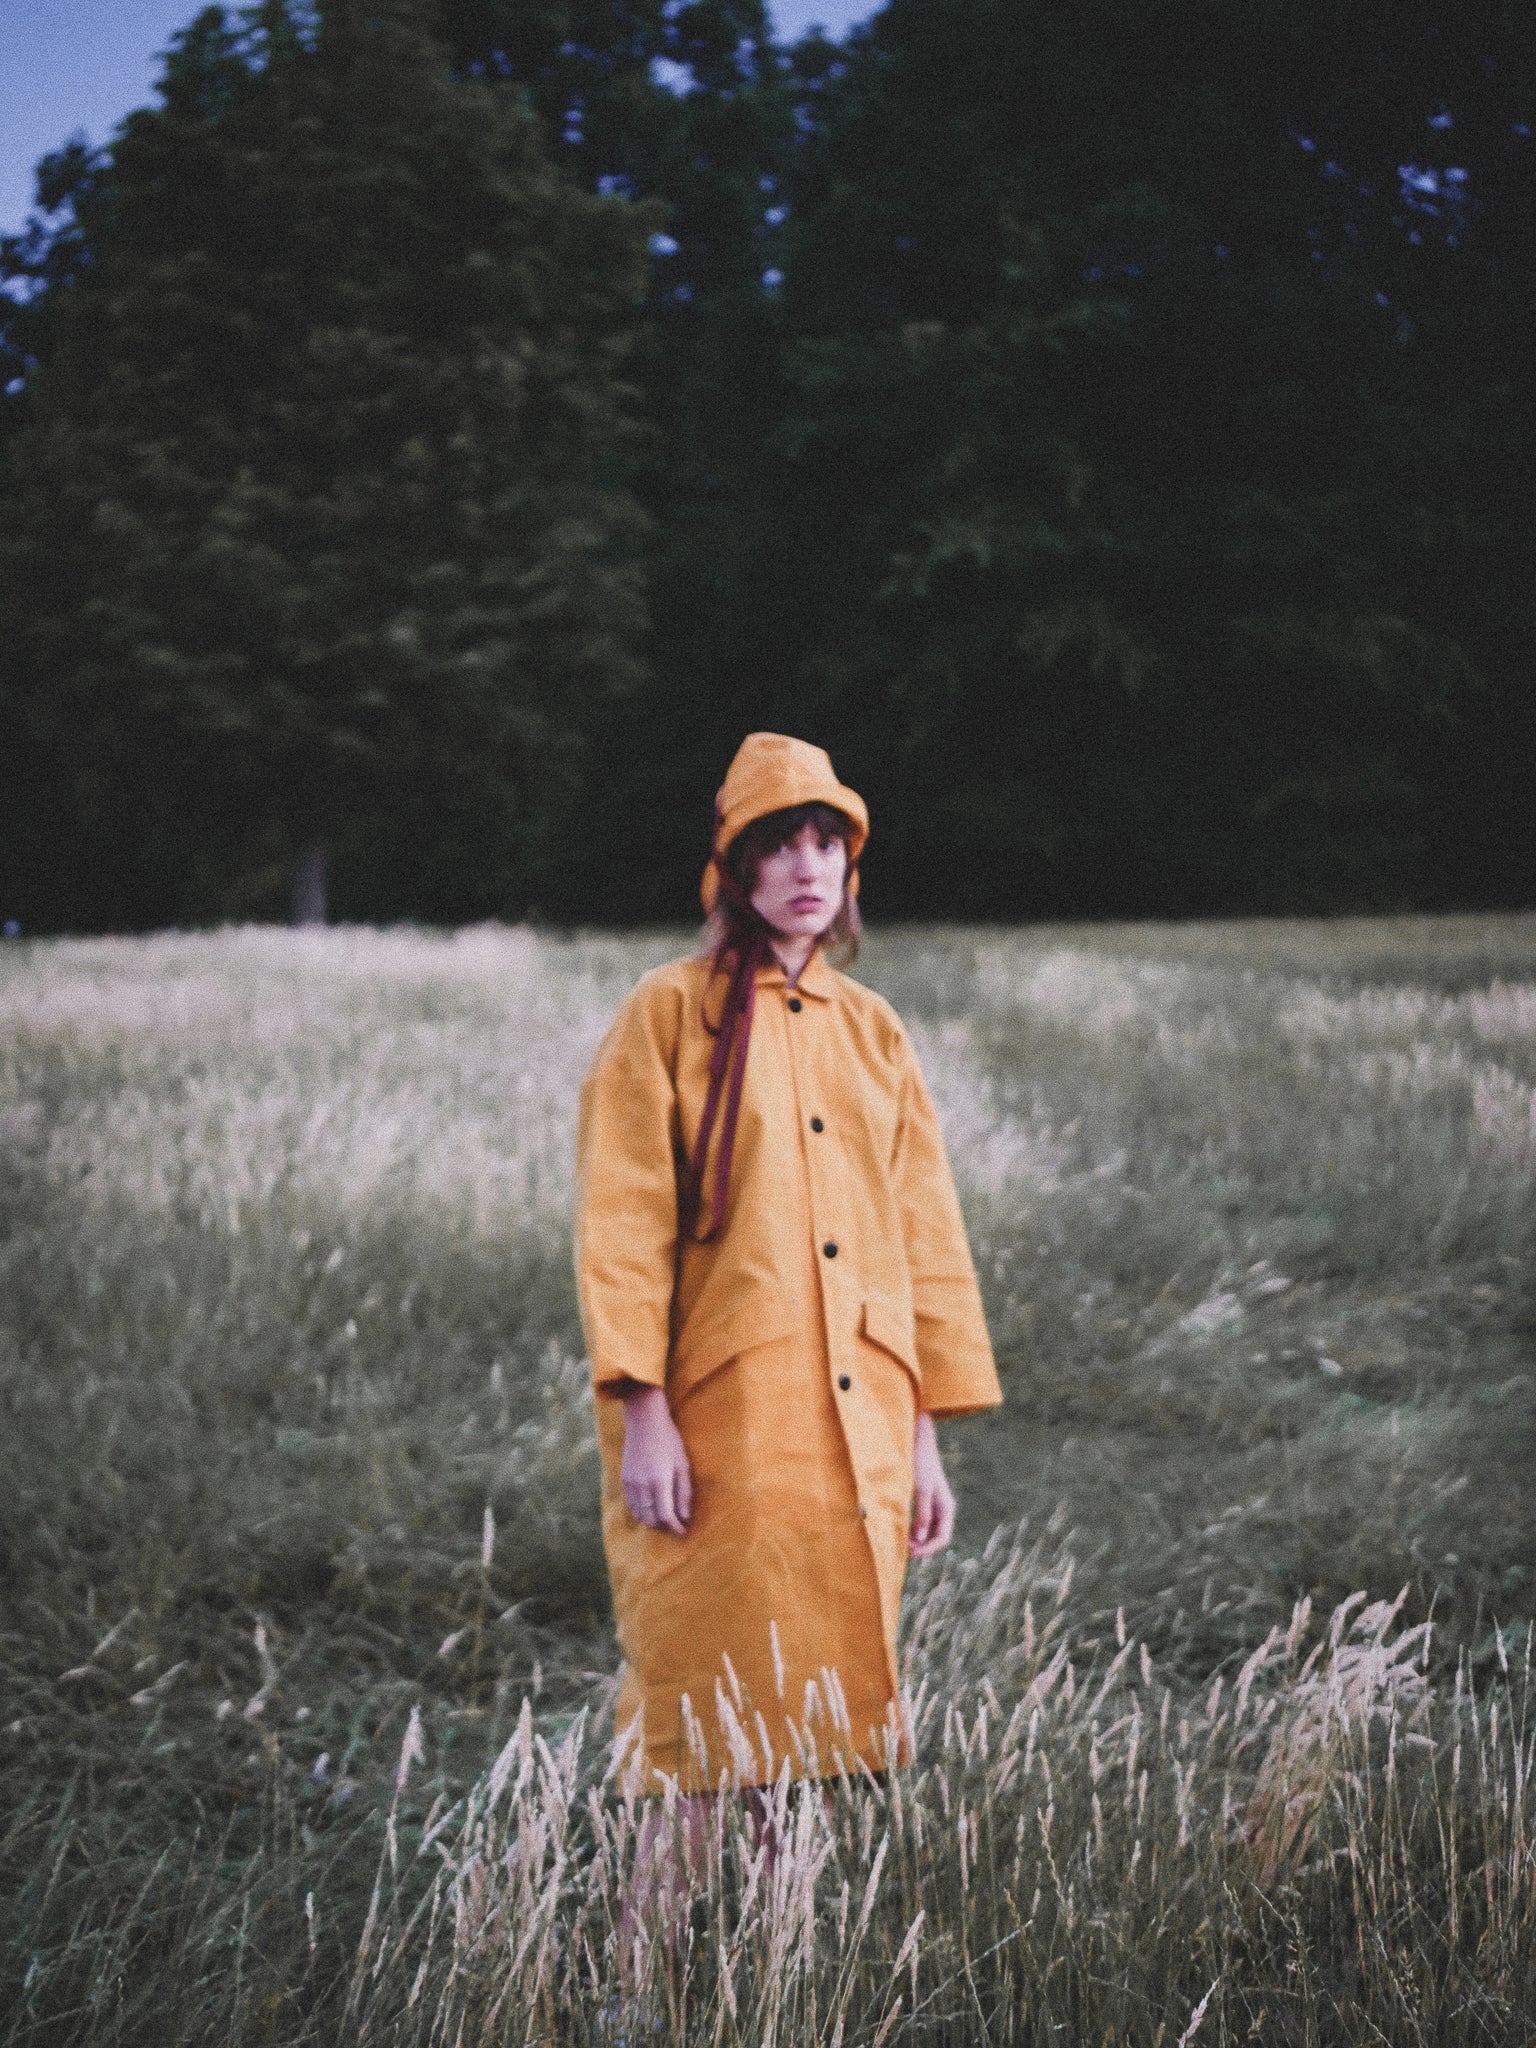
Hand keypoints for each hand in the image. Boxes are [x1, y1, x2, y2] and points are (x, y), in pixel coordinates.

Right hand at [621, 1386, 692, 1534]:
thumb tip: (685, 1517)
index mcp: (659, 1480)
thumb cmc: (669, 1440)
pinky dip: (642, 1513)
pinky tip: (652, 1510)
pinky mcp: (624, 1479)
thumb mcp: (683, 1464)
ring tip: (666, 1520)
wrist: (644, 1421)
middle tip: (676, 1527)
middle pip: (651, 1519)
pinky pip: (631, 1505)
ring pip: (640, 1514)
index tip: (684, 1532)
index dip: (675, 1527)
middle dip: (665, 1527)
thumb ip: (684, 1493)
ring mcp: (630, 1483)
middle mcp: (642, 1485)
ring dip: (653, 1522)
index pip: (665, 1516)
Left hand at [909, 1412, 954, 1557]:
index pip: (942, 1538)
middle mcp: (942, 1509)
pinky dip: (913, 1528)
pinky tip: (901, 1530)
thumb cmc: (921, 1464)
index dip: (928, 1549)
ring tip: (901, 1543)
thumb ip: (922, 1514)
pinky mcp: (924, 1500)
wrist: (918, 1442)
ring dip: (917, 1539)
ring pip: (928, 1530)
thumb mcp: (921, 1490)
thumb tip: (919, 1539)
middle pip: (936, 1536)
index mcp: (946, 1507)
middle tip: (903, 1550)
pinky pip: (921, 1521)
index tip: (912, 1553)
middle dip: (922, 1546)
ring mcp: (934, 1505)